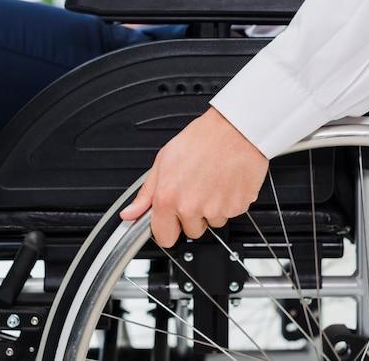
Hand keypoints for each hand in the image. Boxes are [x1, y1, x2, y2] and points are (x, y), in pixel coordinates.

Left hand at [119, 107, 268, 246]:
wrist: (236, 130)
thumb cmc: (202, 139)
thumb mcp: (164, 160)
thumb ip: (147, 192)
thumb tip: (131, 213)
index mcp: (168, 198)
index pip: (164, 237)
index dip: (168, 229)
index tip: (171, 221)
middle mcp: (191, 207)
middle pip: (191, 232)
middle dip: (193, 217)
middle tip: (196, 191)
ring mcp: (216, 209)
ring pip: (212, 222)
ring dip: (212, 209)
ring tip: (212, 183)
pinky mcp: (237, 207)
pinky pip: (230, 214)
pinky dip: (229, 202)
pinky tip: (225, 182)